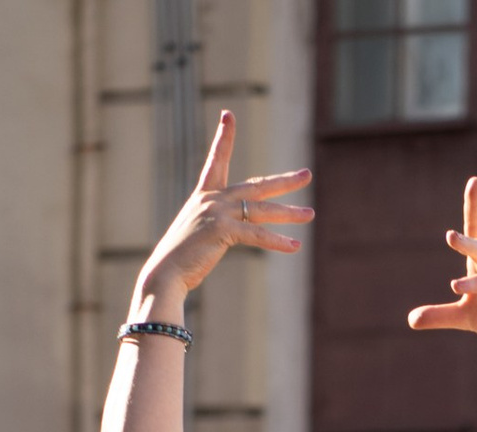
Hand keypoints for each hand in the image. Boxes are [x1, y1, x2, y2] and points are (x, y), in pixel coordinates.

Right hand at [131, 112, 310, 311]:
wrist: (166, 272)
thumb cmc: (182, 258)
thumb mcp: (200, 233)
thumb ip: (218, 225)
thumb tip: (235, 229)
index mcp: (205, 195)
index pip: (217, 160)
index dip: (224, 138)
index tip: (227, 115)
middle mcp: (212, 199)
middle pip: (256, 186)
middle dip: (284, 181)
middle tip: (307, 174)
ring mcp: (217, 212)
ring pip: (262, 210)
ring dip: (289, 213)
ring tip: (310, 214)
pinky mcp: (222, 230)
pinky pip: (257, 235)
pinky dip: (277, 241)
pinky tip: (295, 245)